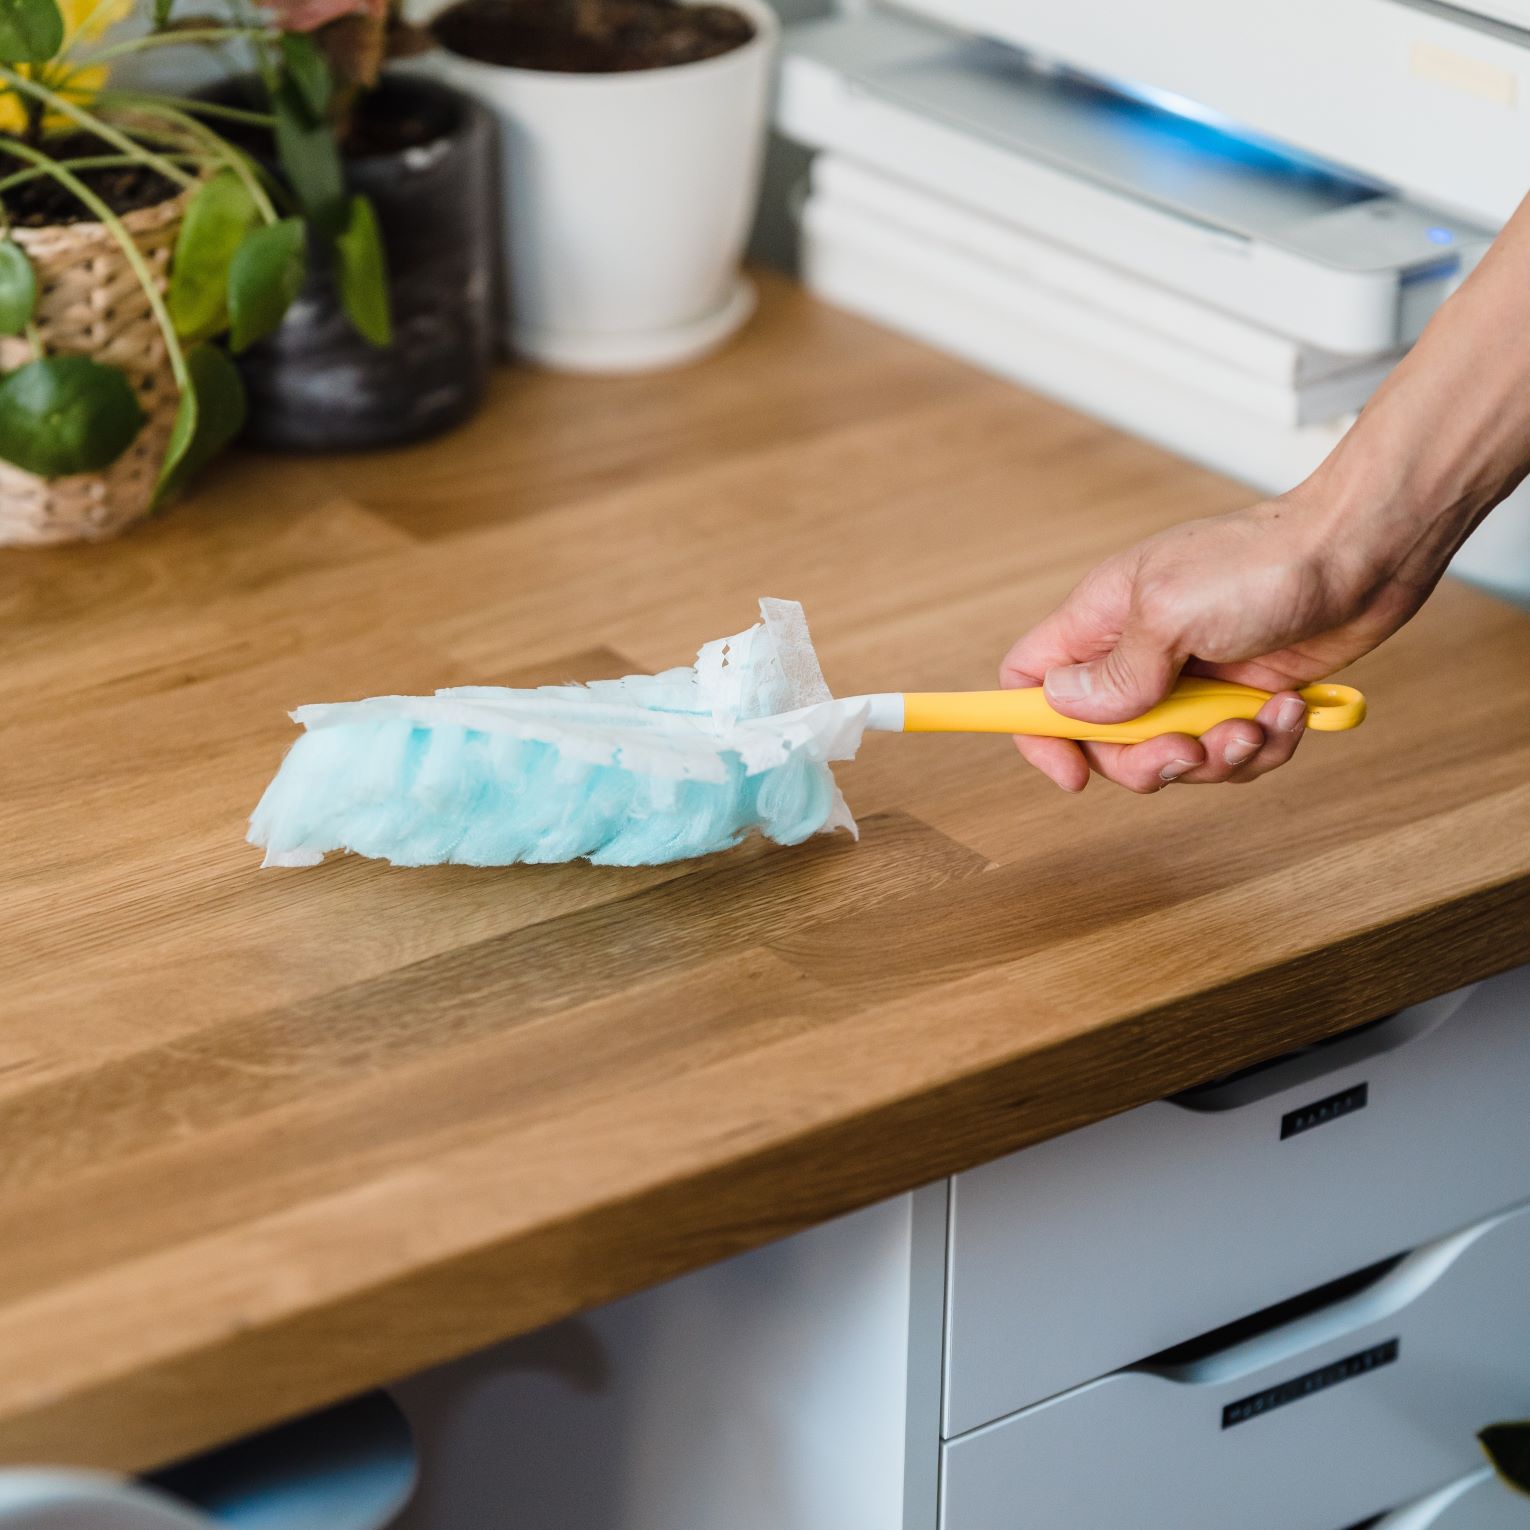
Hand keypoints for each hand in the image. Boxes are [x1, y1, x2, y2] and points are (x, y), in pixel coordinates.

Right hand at [999, 482, 1448, 792]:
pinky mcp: (1246, 695)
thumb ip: (1116, 670)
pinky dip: (1265, 744)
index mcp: (1102, 619)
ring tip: (1256, 722)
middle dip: (1149, 762)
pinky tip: (1291, 709)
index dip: (1035, 730)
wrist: (1367, 550)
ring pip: (1175, 755)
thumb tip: (1064, 706)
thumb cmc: (1266, 561)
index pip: (1030, 680)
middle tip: (1190, 751)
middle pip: (1106, 740)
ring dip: (1219, 756)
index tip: (1071, 772)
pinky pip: (1234, 752)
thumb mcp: (1171, 613)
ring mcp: (1194, 678)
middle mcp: (1140, 652)